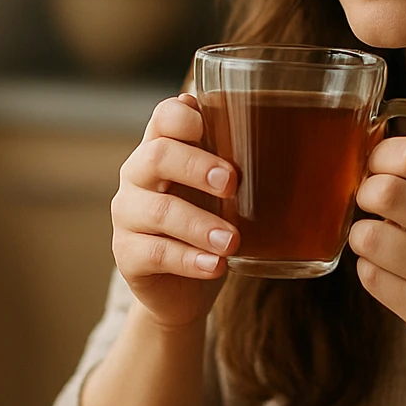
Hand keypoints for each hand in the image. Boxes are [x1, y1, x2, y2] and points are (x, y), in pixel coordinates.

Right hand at [111, 94, 238, 329]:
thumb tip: (277, 138)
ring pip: (159, 210)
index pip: (163, 118)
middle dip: (197, 166)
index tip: (209, 128)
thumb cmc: (207, 224)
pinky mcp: (127, 254)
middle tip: (232, 184)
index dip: (182, 117)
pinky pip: (156, 253)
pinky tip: (216, 265)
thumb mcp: (223, 192)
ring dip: (200, 225)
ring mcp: (128, 216)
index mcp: (163, 149)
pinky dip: (190, 260)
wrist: (183, 288)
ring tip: (232, 241)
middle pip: (157, 156)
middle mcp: (138, 176)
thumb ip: (234, 164)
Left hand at [348, 136, 405, 390]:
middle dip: (364, 194)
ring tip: (377, 243)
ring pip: (370, 235)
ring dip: (362, 236)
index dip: (382, 156)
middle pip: (387, 191)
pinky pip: (370, 276)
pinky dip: (369, 270)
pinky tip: (389, 273)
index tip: (376, 169)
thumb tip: (374, 152)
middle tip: (370, 206)